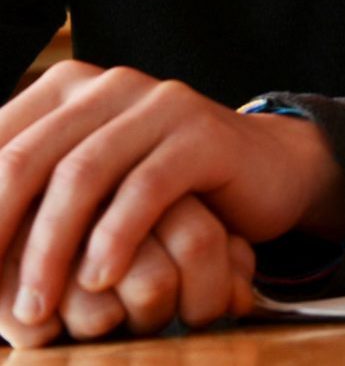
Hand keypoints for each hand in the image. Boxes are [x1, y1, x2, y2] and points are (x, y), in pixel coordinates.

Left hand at [0, 60, 344, 331]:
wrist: (267, 171)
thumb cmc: (161, 191)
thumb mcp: (92, 182)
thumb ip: (33, 192)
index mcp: (70, 87)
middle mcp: (110, 84)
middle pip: (28, 158)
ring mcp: (160, 103)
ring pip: (82, 175)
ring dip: (48, 250)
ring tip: (34, 308)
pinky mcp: (203, 134)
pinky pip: (146, 189)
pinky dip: (114, 240)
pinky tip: (99, 281)